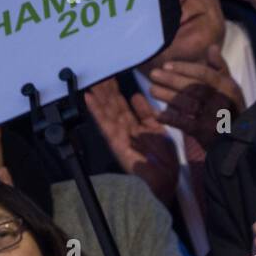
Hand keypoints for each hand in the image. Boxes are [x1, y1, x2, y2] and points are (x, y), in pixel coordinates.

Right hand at [84, 77, 180, 203]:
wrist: (166, 184)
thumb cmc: (164, 160)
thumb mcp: (159, 131)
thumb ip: (147, 114)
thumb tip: (136, 95)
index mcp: (137, 126)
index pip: (123, 104)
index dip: (116, 89)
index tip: (109, 74)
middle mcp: (126, 130)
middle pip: (112, 105)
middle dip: (104, 89)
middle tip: (96, 71)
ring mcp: (119, 137)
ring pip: (106, 112)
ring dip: (97, 95)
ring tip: (89, 79)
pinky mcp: (116, 144)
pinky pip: (106, 125)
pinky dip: (97, 111)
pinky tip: (89, 98)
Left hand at [147, 45, 245, 151]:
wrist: (237, 139)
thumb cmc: (230, 108)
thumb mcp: (230, 87)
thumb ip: (220, 68)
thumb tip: (212, 47)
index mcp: (228, 87)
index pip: (205, 74)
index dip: (185, 68)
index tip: (167, 65)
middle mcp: (222, 101)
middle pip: (194, 87)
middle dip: (172, 80)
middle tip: (153, 74)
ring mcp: (213, 118)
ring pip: (188, 104)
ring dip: (168, 96)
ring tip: (152, 89)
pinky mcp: (205, 133)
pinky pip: (185, 124)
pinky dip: (171, 118)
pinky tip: (157, 113)